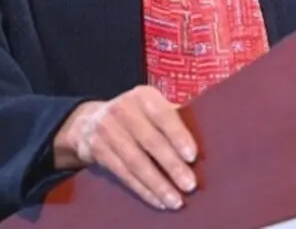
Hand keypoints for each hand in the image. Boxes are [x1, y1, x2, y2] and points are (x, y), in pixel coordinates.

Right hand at [54, 86, 197, 210]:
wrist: (88, 121)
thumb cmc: (135, 115)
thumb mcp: (150, 106)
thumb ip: (172, 116)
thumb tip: (207, 135)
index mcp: (144, 96)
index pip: (163, 115)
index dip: (178, 135)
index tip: (192, 156)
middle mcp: (124, 109)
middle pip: (150, 141)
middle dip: (171, 165)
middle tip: (189, 184)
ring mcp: (107, 129)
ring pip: (135, 162)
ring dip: (157, 184)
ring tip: (175, 200)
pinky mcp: (97, 150)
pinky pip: (123, 174)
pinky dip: (142, 189)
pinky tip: (157, 200)